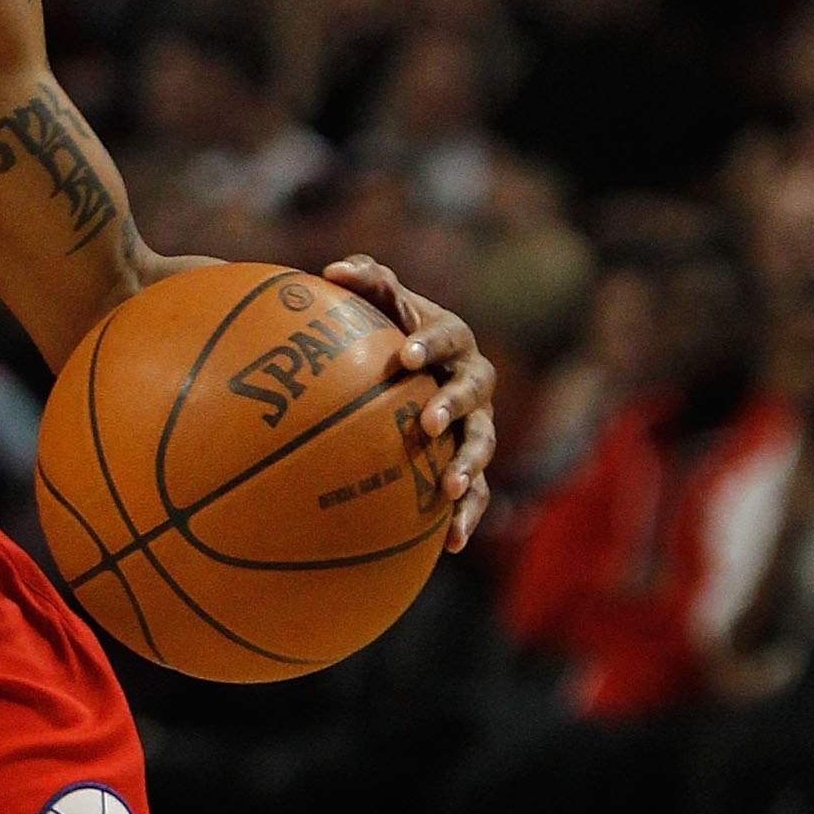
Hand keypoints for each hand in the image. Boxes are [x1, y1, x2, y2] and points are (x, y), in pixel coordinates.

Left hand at [324, 254, 496, 550]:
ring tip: (449, 488)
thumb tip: (330, 270)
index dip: (431, 344)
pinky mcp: (468, 464)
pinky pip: (477, 493)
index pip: (448, 338)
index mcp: (453, 340)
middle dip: (453, 405)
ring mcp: (476, 425)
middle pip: (474, 392)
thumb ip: (364, 280)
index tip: (407, 356)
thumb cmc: (388, 332)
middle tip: (429, 421)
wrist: (409, 373)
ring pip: (482, 444)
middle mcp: (473, 382)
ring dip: (468, 464)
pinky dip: (466, 516)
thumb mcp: (379, 304)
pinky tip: (450, 543)